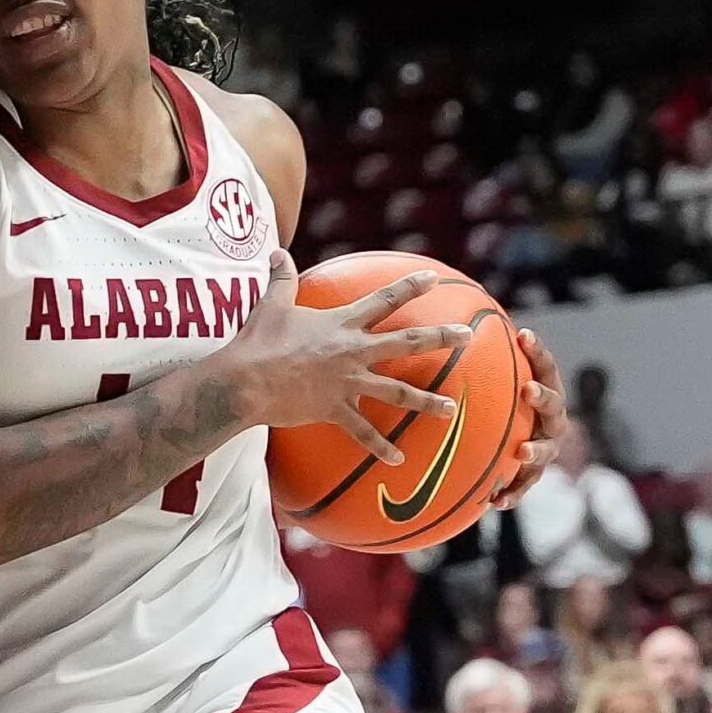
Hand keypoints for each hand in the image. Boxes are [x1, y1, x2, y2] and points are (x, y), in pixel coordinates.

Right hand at [226, 253, 470, 461]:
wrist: (245, 382)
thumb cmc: (258, 342)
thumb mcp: (271, 305)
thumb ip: (281, 279)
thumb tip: (278, 252)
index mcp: (341, 324)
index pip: (383, 300)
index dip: (409, 287)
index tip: (433, 279)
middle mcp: (353, 351)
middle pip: (406, 343)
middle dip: (440, 338)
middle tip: (466, 335)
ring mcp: (348, 383)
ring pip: (398, 392)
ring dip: (427, 401)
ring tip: (452, 409)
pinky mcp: (336, 410)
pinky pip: (364, 432)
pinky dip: (381, 447)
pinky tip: (398, 460)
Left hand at [491, 328, 569, 510]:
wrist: (516, 446)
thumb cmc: (499, 404)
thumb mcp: (493, 384)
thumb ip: (482, 361)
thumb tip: (450, 324)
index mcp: (544, 391)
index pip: (545, 367)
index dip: (537, 351)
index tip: (523, 334)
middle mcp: (551, 419)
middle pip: (554, 406)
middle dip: (543, 397)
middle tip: (527, 390)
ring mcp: (546, 447)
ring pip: (546, 450)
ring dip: (535, 450)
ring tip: (522, 452)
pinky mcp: (533, 475)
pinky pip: (524, 486)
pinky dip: (512, 494)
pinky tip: (495, 502)